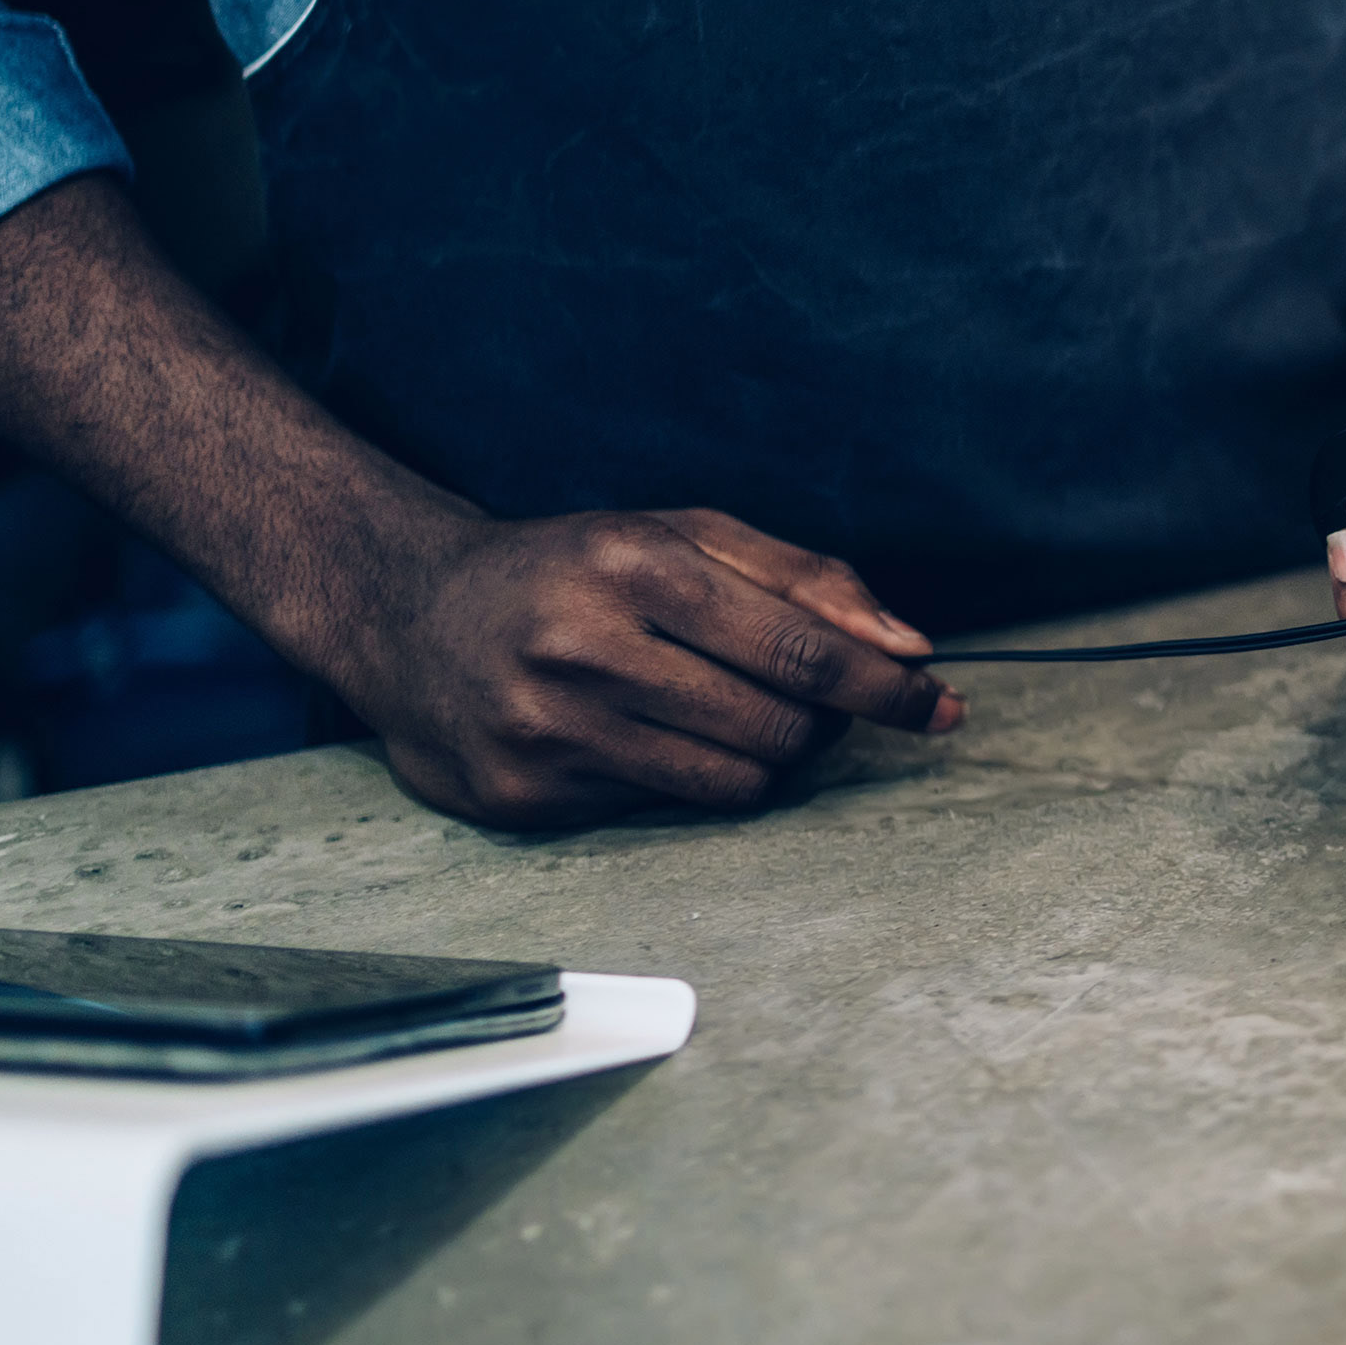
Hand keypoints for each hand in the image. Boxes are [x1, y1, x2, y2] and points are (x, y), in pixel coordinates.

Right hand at [335, 505, 961, 830]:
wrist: (407, 615)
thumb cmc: (573, 569)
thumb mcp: (681, 535)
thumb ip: (805, 579)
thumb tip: (909, 646)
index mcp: (634, 565)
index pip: (801, 649)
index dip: (885, 687)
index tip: (938, 706)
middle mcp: (584, 648)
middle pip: (778, 725)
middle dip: (820, 720)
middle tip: (807, 699)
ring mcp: (548, 730)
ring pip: (734, 783)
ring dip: (764, 756)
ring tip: (728, 712)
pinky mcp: (522, 797)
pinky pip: (665, 809)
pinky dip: (687, 778)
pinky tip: (645, 734)